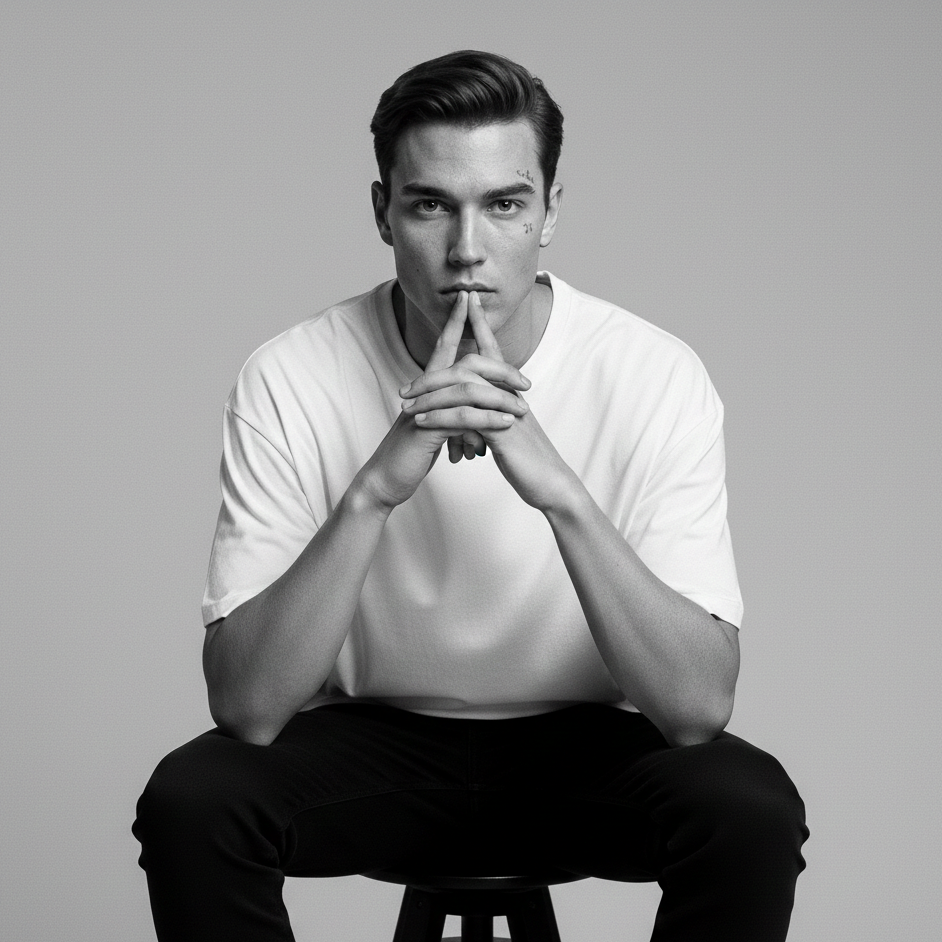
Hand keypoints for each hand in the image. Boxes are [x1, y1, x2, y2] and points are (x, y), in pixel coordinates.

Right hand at [354, 291, 529, 510]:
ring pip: (466, 390)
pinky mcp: (424, 430)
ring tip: (524, 410)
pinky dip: (486, 420)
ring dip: (499, 398)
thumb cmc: (409, 454)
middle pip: (462, 364)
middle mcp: (423, 392)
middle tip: (525, 381)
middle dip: (497, 367)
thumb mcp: (432, 427)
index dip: (455, 322)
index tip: (468, 299)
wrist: (385, 480)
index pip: (443, 347)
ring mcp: (423, 409)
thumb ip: (448, 409)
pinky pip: (461, 418)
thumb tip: (468, 405)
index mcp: (427, 389)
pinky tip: (505, 425)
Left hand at [400, 291, 581, 511]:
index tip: (468, 301)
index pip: (492, 353)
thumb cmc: (529, 460)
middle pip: (471, 366)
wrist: (551, 484)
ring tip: (405, 405)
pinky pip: (466, 417)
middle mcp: (510, 395)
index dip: (482, 324)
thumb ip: (494, 414)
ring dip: (430, 395)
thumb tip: (478, 409)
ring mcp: (507, 411)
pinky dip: (440, 418)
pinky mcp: (503, 432)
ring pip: (464, 390)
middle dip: (437, 368)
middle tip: (406, 386)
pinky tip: (422, 423)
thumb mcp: (510, 431)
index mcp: (510, 393)